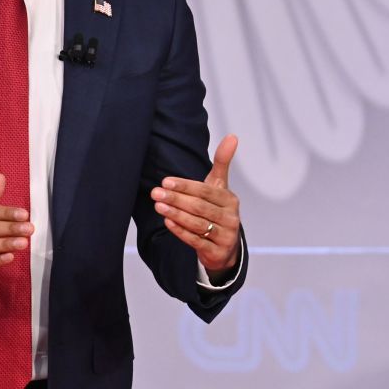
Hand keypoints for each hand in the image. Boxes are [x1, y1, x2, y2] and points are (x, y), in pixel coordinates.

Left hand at [151, 135, 241, 277]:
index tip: (166, 182)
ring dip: (176, 214)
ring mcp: (225, 236)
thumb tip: (232, 136)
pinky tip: (168, 222)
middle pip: (199, 207)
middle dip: (176, 199)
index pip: (205, 191)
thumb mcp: (220, 187)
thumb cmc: (218, 210)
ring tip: (159, 206)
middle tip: (156, 193)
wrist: (225, 247)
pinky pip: (196, 241)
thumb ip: (223, 162)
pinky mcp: (217, 252)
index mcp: (230, 200)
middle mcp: (231, 218)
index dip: (185, 186)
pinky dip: (181, 231)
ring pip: (197, 224)